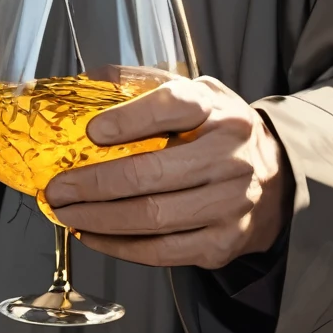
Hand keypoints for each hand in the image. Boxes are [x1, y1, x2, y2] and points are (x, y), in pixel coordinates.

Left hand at [43, 76, 288, 271]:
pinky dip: (119, 246)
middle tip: (57, 188)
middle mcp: (230, 156)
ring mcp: (230, 203)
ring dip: (99, 218)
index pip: (173, 106)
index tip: (91, 132)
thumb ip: (143, 85)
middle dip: (94, 183)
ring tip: (65, 213)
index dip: (128, 119)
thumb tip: (87, 81)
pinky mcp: (223, 242)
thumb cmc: (216, 133)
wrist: (275, 180)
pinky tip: (92, 235)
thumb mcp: (193, 95)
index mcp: (218, 110)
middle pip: (153, 173)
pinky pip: (162, 251)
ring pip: (153, 217)